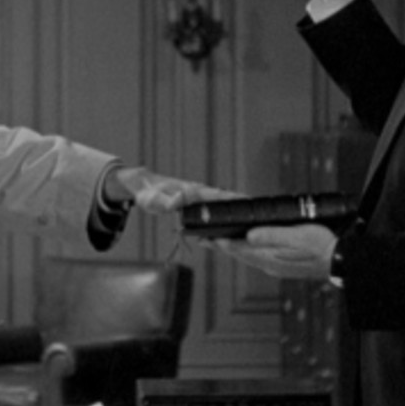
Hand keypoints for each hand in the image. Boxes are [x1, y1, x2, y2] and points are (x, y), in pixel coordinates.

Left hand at [106, 166, 241, 214]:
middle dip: (242, 203)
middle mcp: (198, 192)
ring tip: (253, 217)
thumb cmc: (149, 194)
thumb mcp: (154, 200)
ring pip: (221, 202)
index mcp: (193, 191)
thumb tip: (179, 201)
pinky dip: (225, 209)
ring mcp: (198, 196)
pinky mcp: (195, 201)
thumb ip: (166, 202)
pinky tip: (232, 219)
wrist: (143, 186)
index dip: (234, 199)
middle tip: (261, 211)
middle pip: (225, 198)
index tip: (250, 203)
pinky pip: (213, 206)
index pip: (218, 195)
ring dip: (235, 207)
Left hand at [209, 223, 336, 279]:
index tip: (206, 237)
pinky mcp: (282, 266)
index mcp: (270, 257)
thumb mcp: (297, 236)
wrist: (341, 261)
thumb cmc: (322, 246)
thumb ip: (272, 236)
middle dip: (221, 247)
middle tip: (203, 240)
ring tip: (218, 244)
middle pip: (239, 254)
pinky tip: (246, 248)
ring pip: (247, 258)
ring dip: (232, 250)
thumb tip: (249, 235)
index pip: (238, 249)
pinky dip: (245, 252)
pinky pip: (257, 259)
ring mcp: (275, 267)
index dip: (221, 243)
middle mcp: (269, 265)